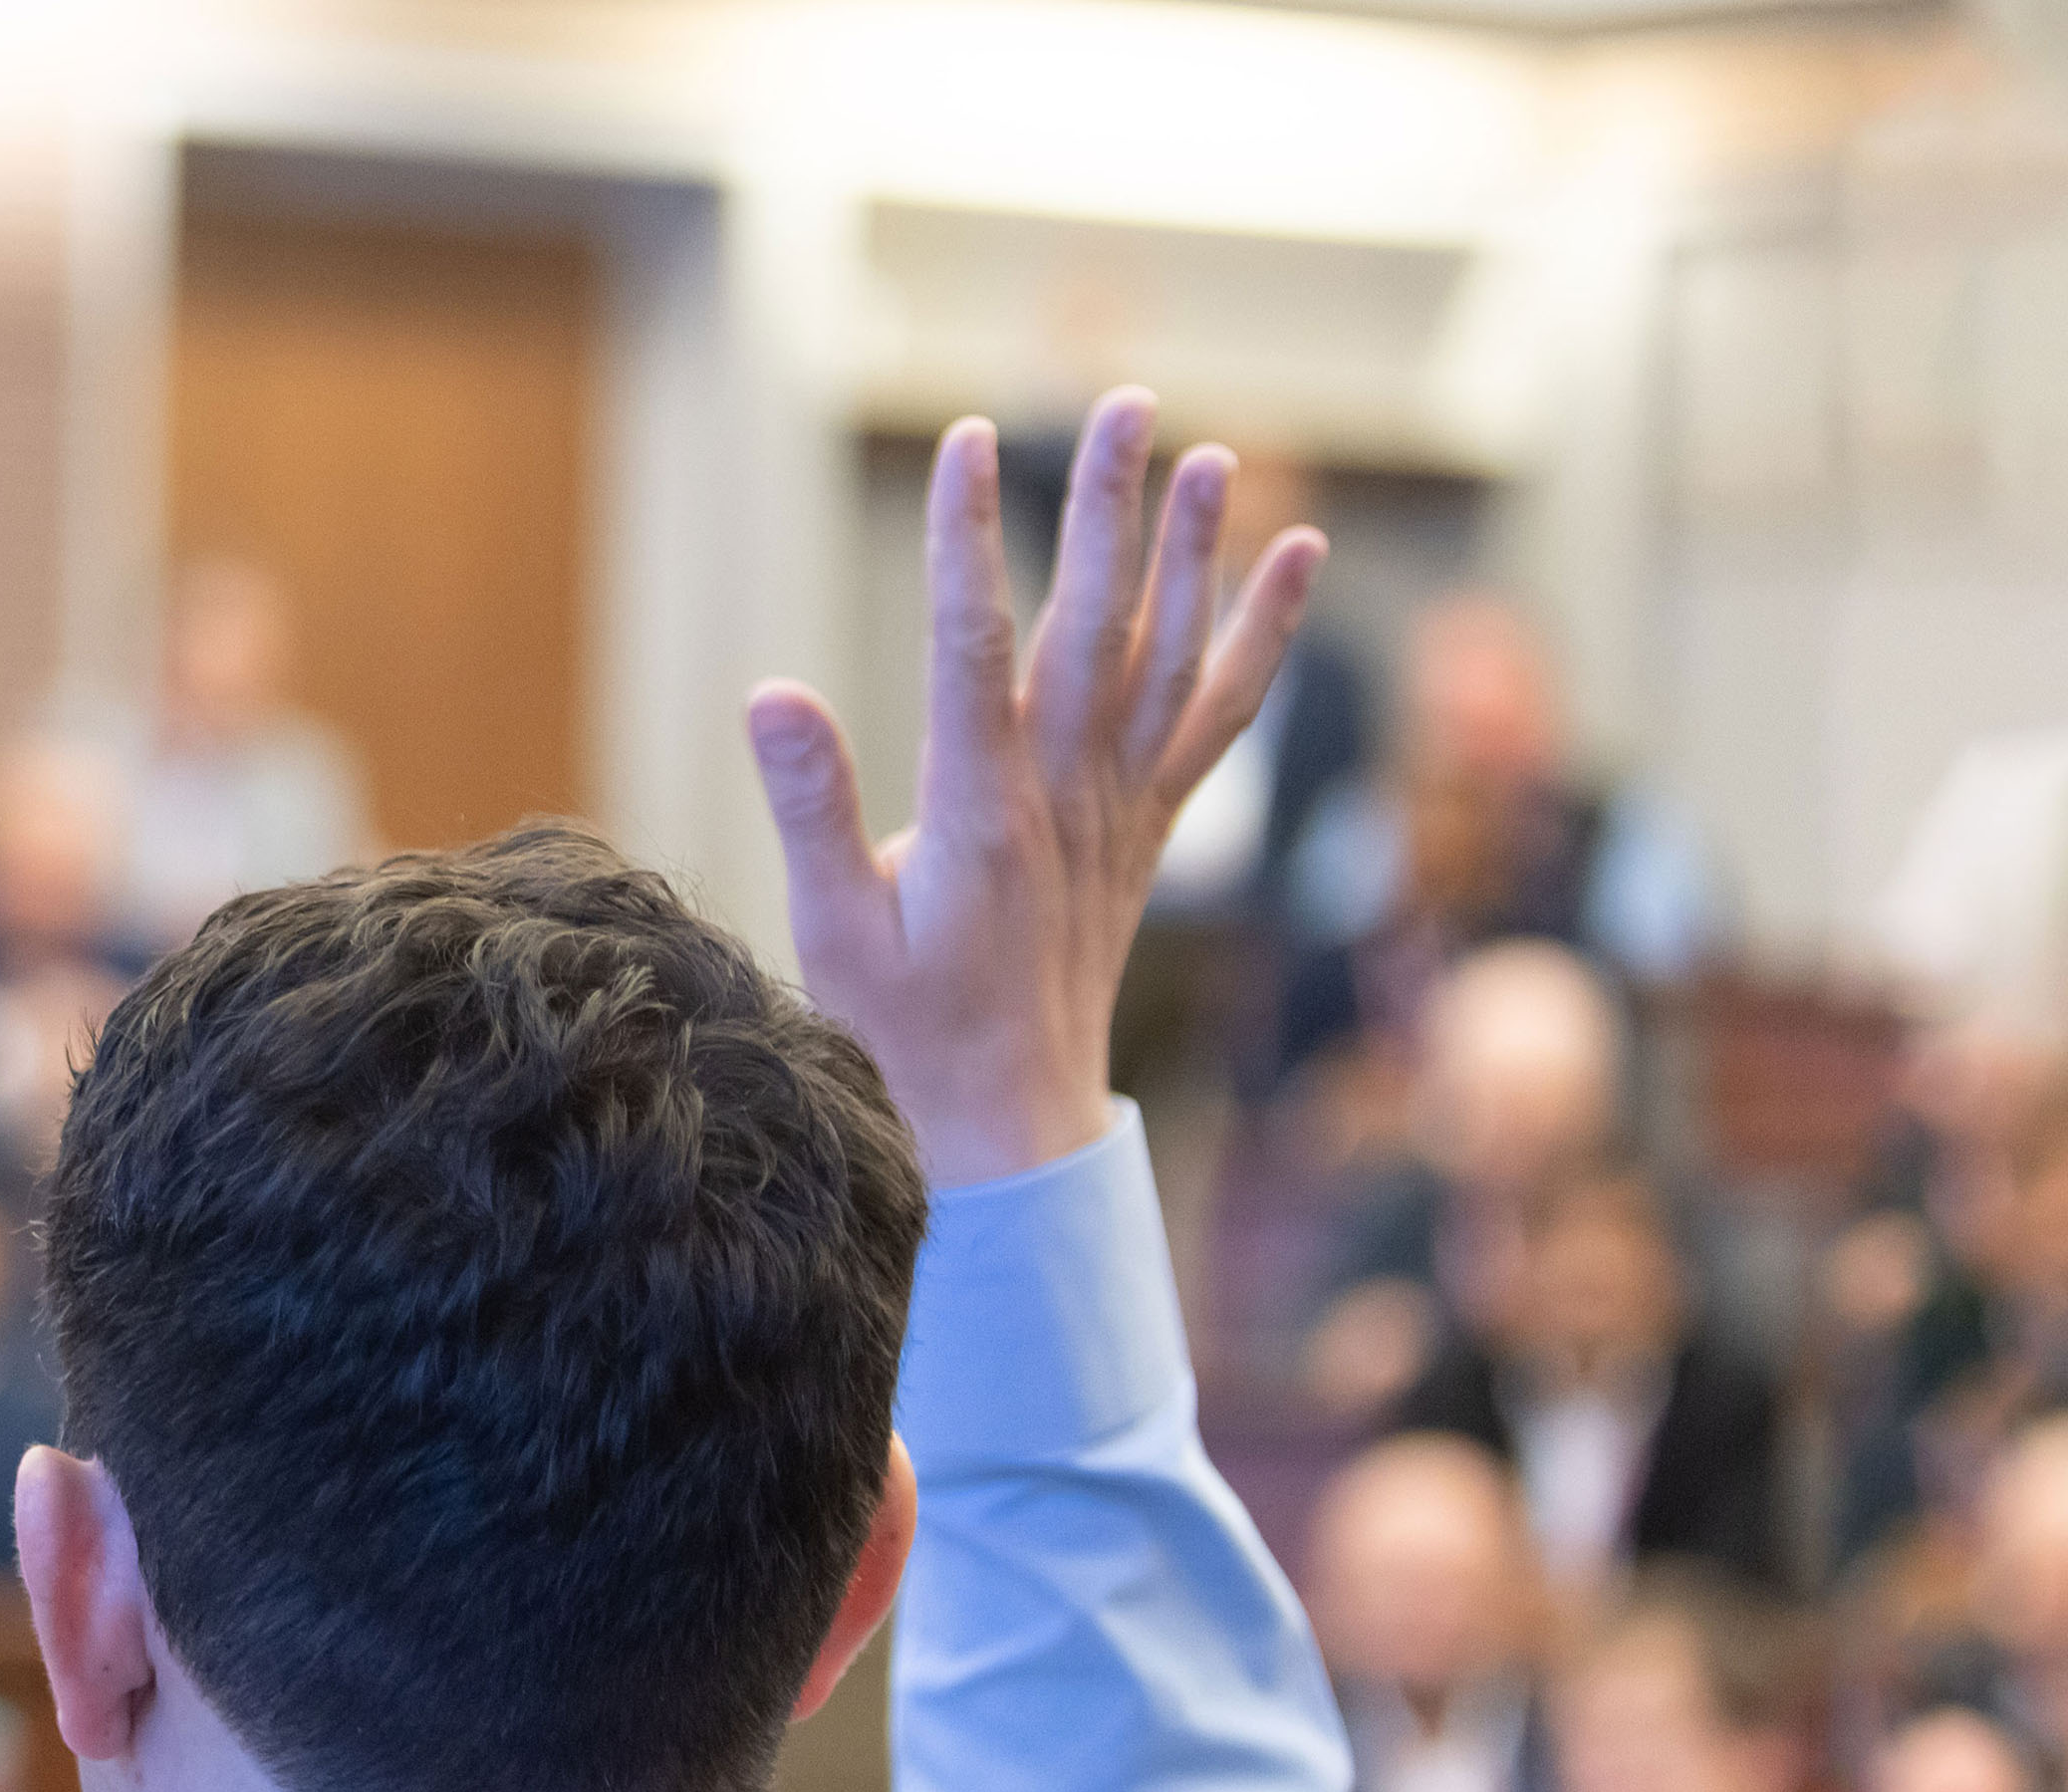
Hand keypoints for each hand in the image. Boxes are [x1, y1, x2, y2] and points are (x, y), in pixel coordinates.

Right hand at [744, 390, 1322, 1185]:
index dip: (966, 540)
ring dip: (1193, 551)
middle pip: (1093, 625)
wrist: (1011, 1111)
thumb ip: (810, 807)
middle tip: (1122, 405)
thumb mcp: (831, 929)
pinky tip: (1293, 556)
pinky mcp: (1151, 820)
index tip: (966, 443)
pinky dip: (1263, 632)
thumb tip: (774, 693)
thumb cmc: (904, 1025)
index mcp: (980, 813)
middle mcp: (1065, 795)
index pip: (973, 648)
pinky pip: (1221, 711)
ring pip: (1167, 655)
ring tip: (1208, 454)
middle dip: (1106, 509)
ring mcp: (1120, 805)